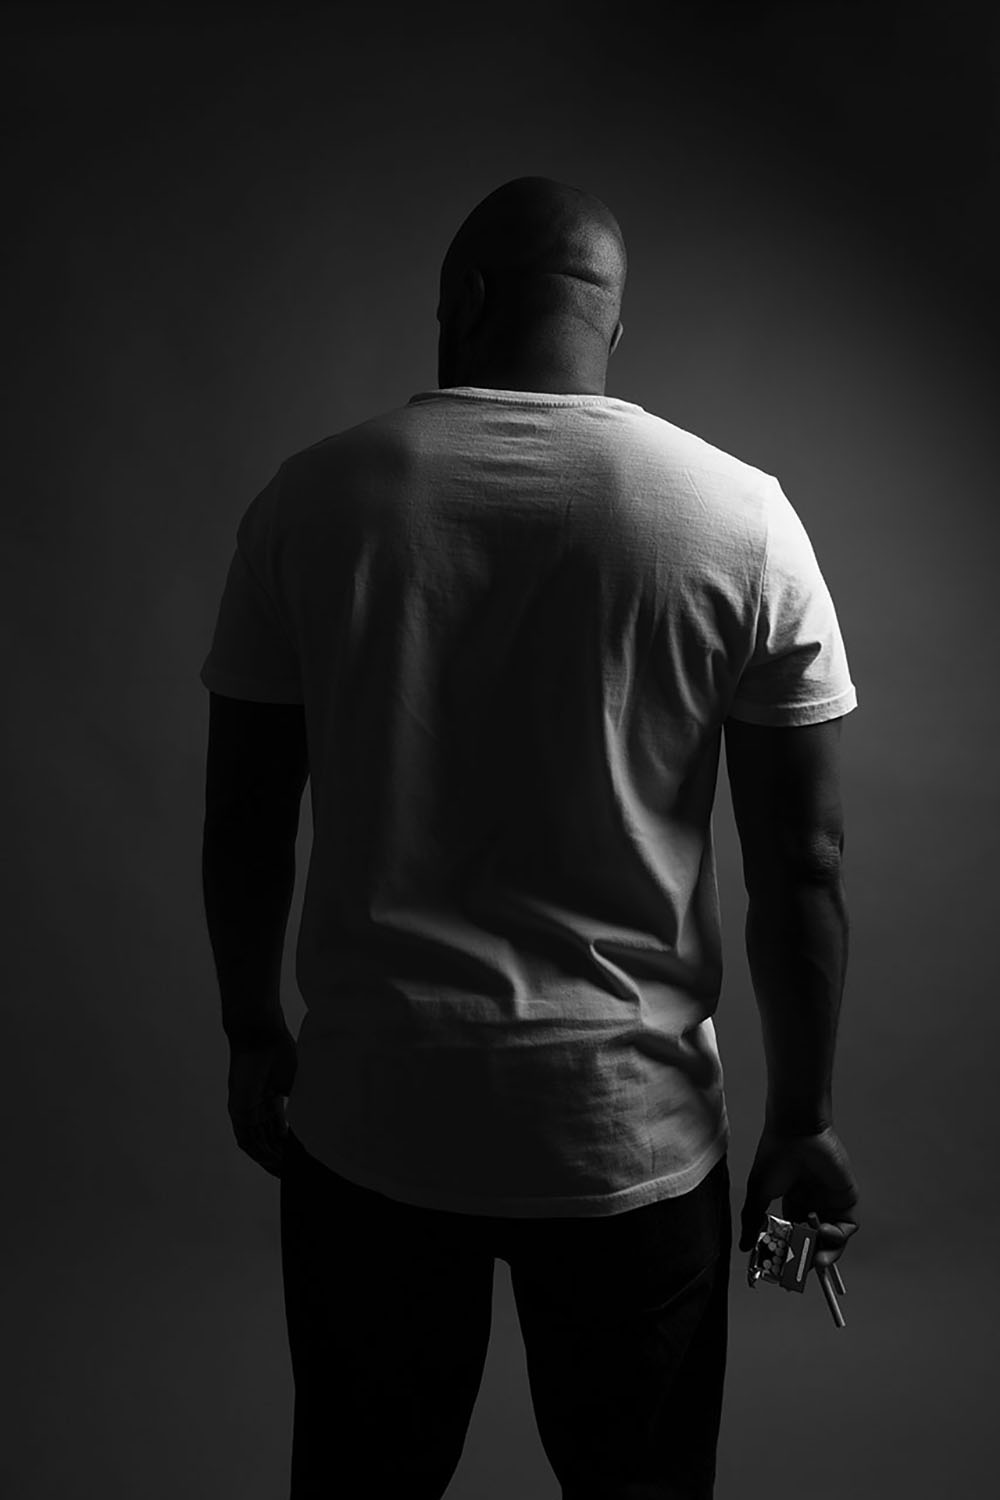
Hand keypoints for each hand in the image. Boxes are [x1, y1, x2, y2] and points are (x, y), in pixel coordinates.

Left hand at [227, 1028, 297, 1177]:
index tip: (300, 1160)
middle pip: (267, 1140)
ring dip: (270, 1160)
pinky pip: (247, 1139)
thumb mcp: (298, 1084)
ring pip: (257, 1144)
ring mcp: (245, 1110)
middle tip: (295, 1174)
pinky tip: (274, 1162)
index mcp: (270, 1098)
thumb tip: (326, 1123)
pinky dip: (260, 1152)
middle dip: (280, 1158)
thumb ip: (305, 1103)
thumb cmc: (280, 1052)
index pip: (277, 1130)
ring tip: (286, 1173)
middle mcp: (255, 1107)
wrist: (262, 1036)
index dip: (287, 1146)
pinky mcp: (239, 1110)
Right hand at [738, 1124, 860, 1270]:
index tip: (785, 1267)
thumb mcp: (758, 1194)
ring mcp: (830, 1203)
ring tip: (815, 1256)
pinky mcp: (846, 1199)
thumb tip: (743, 1248)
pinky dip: (837, 1237)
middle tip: (802, 1268)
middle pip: (816, 1242)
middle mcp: (813, 1205)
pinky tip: (822, 1232)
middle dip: (810, 1258)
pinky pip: (847, 1227)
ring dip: (825, 1252)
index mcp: (793, 1203)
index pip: (796, 1237)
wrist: (795, 1132)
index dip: (791, 1253)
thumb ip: (753, 1222)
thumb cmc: (774, 1157)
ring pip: (833, 1240)